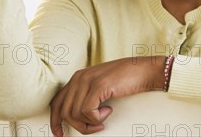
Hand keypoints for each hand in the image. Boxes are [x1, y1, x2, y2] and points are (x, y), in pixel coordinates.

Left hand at [50, 56, 165, 136]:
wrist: (144, 70)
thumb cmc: (126, 79)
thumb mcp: (100, 86)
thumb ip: (86, 95)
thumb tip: (76, 116)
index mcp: (77, 78)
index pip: (57, 102)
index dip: (56, 121)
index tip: (60, 134)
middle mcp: (79, 77)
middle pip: (64, 111)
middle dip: (78, 126)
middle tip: (94, 129)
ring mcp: (88, 81)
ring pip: (75, 114)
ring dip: (90, 123)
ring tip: (103, 119)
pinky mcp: (98, 86)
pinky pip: (87, 112)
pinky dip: (97, 118)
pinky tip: (108, 111)